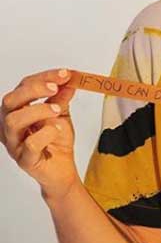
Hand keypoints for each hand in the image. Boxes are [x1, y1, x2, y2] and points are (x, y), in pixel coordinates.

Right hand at [1, 68, 78, 202]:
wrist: (62, 169)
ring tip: (58, 110)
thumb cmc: (56, 141)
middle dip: (34, 89)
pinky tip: (57, 129)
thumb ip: (62, 98)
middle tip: (56, 88)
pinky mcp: (25, 159)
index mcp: (18, 110)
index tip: (65, 73)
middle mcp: (10, 125)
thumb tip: (68, 80)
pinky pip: (29, 144)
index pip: (24, 86)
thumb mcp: (61, 113)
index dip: (44, 77)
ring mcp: (14, 143)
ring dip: (39, 110)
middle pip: (10, 100)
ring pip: (14, 121)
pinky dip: (45, 133)